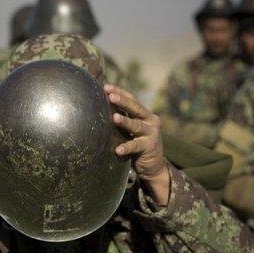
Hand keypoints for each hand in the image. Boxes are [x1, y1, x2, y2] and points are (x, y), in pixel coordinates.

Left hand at [104, 84, 169, 204]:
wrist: (154, 165)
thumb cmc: (137, 143)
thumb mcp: (131, 129)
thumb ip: (122, 118)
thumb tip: (100, 107)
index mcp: (144, 114)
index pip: (132, 99)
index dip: (120, 92)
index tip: (106, 87)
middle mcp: (150, 120)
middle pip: (135, 108)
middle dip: (122, 101)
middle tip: (110, 96)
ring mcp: (151, 133)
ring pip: (136, 126)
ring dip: (125, 121)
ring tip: (114, 118)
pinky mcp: (149, 147)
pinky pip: (135, 146)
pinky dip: (126, 147)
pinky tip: (117, 150)